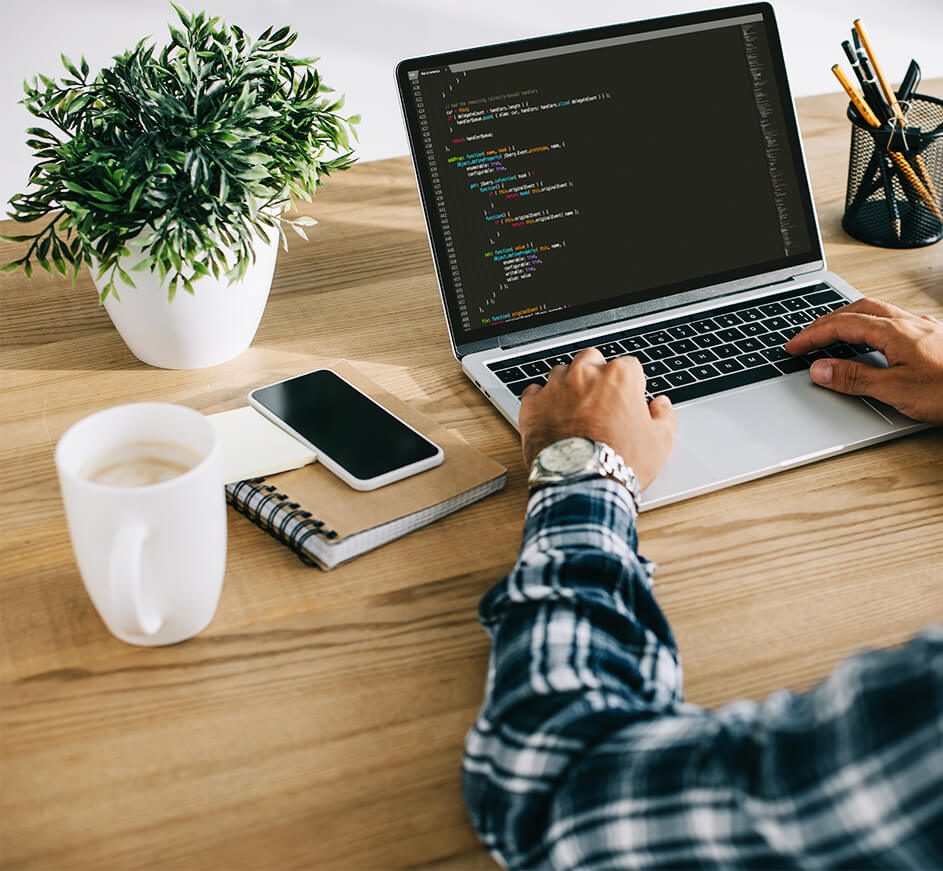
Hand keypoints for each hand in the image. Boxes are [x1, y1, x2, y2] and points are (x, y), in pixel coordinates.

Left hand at [519, 348, 676, 489]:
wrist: (582, 484)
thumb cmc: (622, 462)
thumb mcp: (660, 442)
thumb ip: (663, 416)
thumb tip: (661, 405)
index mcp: (619, 376)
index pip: (628, 366)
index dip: (629, 385)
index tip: (627, 401)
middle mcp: (586, 374)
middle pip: (591, 359)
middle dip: (596, 374)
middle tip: (599, 401)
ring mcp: (556, 388)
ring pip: (561, 373)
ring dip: (568, 386)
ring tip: (573, 411)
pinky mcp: (532, 405)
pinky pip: (534, 393)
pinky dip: (541, 402)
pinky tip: (551, 418)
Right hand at [785, 298, 942, 424]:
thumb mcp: (896, 390)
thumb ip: (855, 378)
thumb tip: (821, 368)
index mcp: (895, 332)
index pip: (842, 324)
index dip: (812, 335)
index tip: (793, 347)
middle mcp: (911, 323)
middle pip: (859, 308)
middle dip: (828, 319)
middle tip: (807, 335)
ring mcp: (927, 329)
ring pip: (880, 312)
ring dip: (851, 318)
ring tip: (834, 333)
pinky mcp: (938, 339)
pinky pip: (897, 322)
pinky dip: (874, 326)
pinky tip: (877, 341)